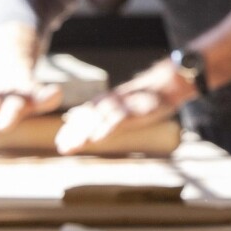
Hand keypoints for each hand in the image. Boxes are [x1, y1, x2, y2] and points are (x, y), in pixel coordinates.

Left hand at [53, 60, 195, 153]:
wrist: (168, 83)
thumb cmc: (149, 95)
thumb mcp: (126, 102)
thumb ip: (112, 110)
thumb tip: (100, 122)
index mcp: (109, 100)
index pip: (85, 113)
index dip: (73, 126)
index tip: (61, 140)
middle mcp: (111, 101)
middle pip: (88, 118)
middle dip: (74, 133)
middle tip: (62, 147)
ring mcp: (122, 105)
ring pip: (98, 120)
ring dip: (84, 134)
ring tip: (72, 147)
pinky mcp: (134, 110)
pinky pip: (117, 120)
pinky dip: (106, 129)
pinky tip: (96, 139)